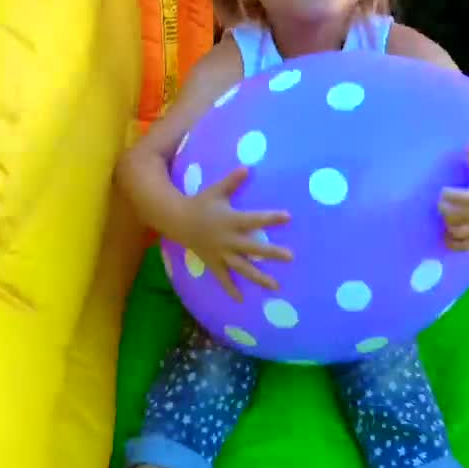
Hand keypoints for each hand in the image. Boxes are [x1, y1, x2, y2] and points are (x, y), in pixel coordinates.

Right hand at [183, 166, 293, 300]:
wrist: (178, 220)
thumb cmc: (201, 203)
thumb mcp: (216, 191)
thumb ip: (233, 181)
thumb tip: (248, 167)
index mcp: (231, 220)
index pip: (254, 219)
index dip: (271, 218)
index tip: (288, 216)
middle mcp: (228, 239)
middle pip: (253, 248)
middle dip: (272, 253)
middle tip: (290, 256)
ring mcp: (221, 254)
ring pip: (243, 267)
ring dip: (259, 277)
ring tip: (276, 287)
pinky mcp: (214, 262)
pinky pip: (223, 278)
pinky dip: (231, 289)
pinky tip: (241, 300)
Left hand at [438, 141, 468, 251]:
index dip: (454, 196)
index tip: (444, 190)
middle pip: (459, 218)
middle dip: (445, 210)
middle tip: (442, 201)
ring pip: (461, 233)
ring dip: (448, 225)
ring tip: (445, 215)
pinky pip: (467, 245)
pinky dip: (454, 244)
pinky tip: (446, 236)